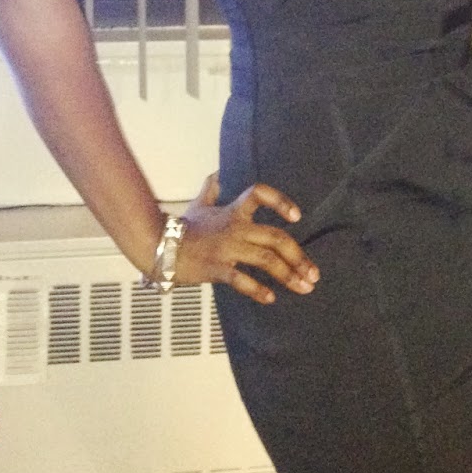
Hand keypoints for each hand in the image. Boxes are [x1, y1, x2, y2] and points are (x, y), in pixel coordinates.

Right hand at [177, 178, 319, 304]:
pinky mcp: (217, 268)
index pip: (260, 194)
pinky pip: (242, 280)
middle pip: (276, 237)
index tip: (297, 216)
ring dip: (289, 275)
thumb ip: (211, 190)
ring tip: (304, 288)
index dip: (281, 201)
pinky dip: (258, 290)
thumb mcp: (198, 205)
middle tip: (313, 274)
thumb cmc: (181, 228)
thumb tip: (217, 174)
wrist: (158, 246)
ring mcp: (227, 248)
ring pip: (267, 260)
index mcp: (233, 211)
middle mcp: (235, 228)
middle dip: (299, 256)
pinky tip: (270, 298)